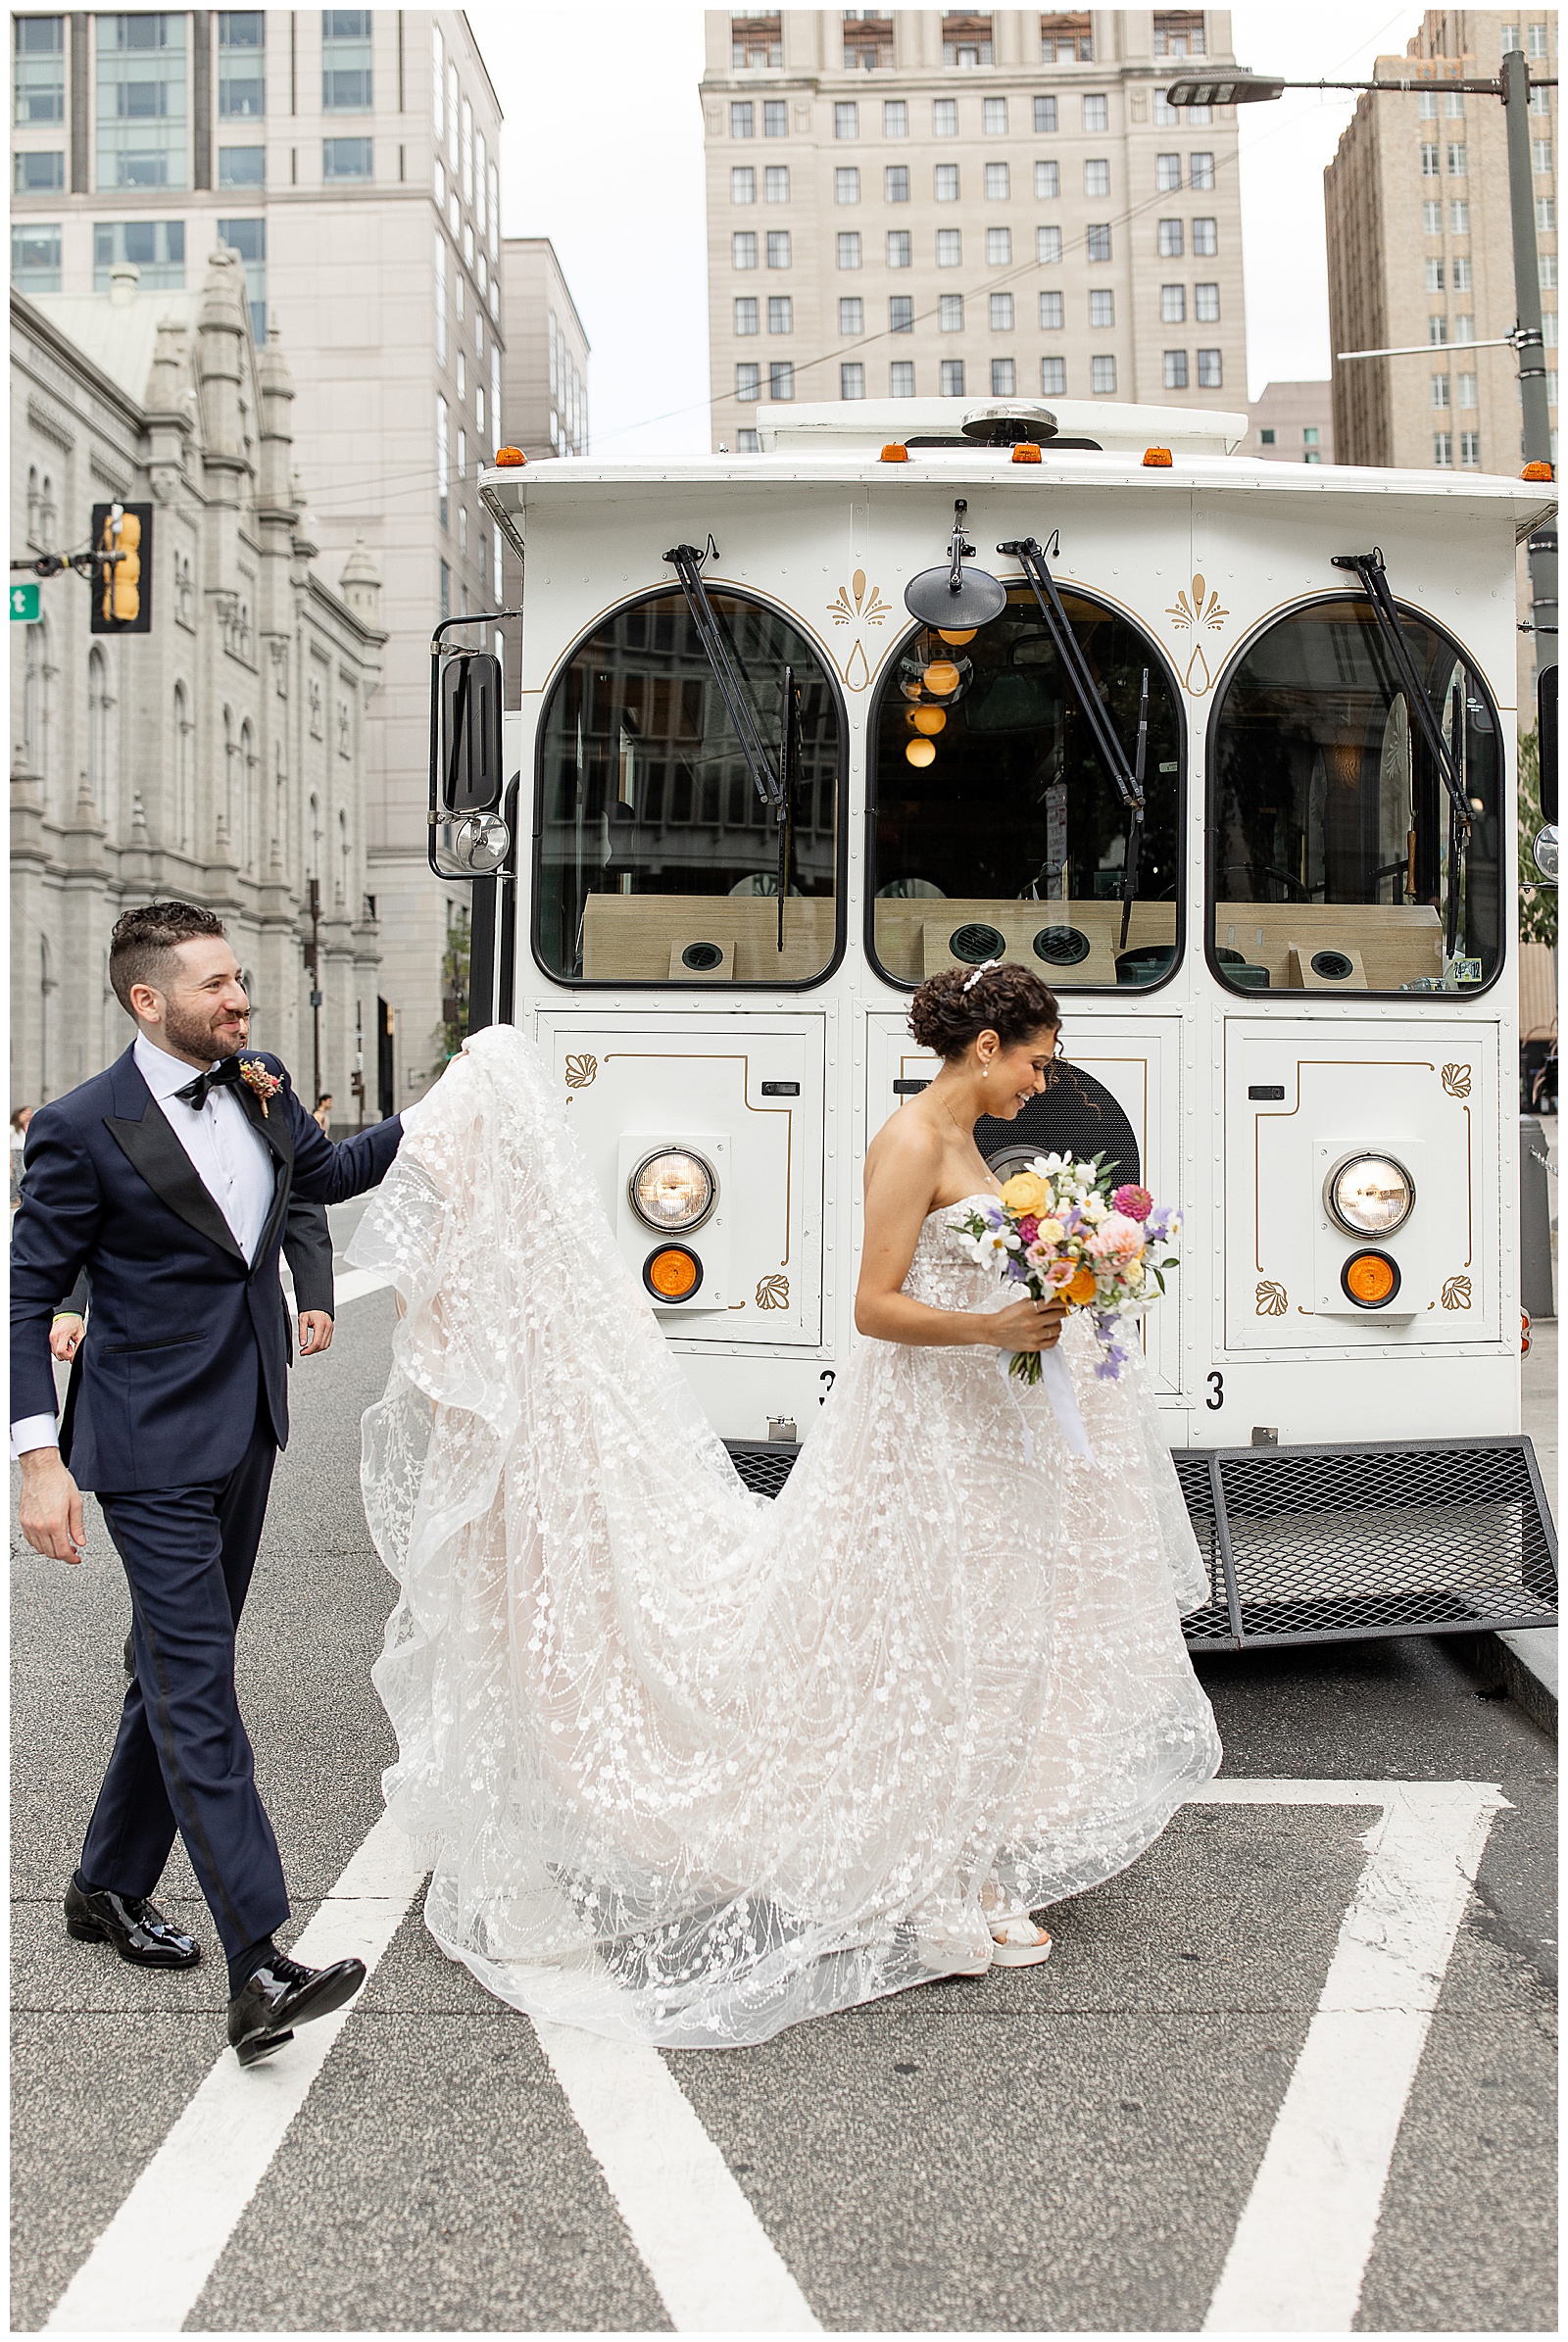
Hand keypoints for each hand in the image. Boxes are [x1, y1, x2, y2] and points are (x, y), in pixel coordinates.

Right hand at [18, 1448, 85, 1562]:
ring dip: (51, 1550)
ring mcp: (29, 1524)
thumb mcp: (76, 1503)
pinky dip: (40, 1543)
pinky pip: (30, 1540)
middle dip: (63, 1555)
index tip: (76, 1559)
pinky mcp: (23, 1520)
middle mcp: (40, 1526)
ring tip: (62, 1543)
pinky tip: (49, 1538)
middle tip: (72, 1551)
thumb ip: (78, 1526)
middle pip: (51, 1553)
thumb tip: (80, 1541)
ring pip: (39, 1548)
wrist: (41, 1470)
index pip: (62, 1551)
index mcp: (55, 1522)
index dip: (71, 1559)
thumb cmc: (59, 1481)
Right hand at [49, 1313, 84, 1362]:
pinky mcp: (50, 1338)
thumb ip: (79, 1346)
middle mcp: (54, 1336)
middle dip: (66, 1355)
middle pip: (57, 1355)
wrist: (67, 1313)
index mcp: (62, 1334)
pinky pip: (53, 1349)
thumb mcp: (80, 1334)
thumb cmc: (74, 1321)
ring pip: (55, 1353)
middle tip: (72, 1347)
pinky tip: (65, 1344)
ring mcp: (51, 1337)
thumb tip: (74, 1358)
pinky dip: (60, 1349)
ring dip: (63, 1352)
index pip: (61, 1351)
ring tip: (69, 1344)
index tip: (73, 1352)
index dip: (68, 1355)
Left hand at [298, 1309, 333, 1356]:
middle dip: (312, 1351)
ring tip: (308, 1349)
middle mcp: (328, 1327)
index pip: (317, 1342)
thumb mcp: (302, 1320)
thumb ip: (302, 1332)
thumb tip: (302, 1344)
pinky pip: (327, 1342)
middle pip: (321, 1346)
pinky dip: (321, 1346)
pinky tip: (314, 1345)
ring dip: (316, 1350)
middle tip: (303, 1352)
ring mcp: (331, 1329)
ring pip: (325, 1346)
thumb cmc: (310, 1311)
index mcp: (321, 1324)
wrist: (317, 1305)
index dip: (309, 1350)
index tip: (302, 1352)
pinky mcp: (331, 1331)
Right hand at [983, 1293, 1066, 1352]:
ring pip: (1057, 1329)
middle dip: (1064, 1311)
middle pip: (1058, 1316)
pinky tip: (1052, 1333)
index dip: (1063, 1301)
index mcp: (1029, 1309)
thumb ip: (1035, 1301)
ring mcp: (1034, 1336)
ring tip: (1055, 1322)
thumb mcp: (1020, 1304)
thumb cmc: (1005, 1316)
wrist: (993, 1330)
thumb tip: (1051, 1298)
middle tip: (1065, 1310)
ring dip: (1058, 1325)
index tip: (1068, 1300)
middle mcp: (1033, 1323)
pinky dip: (1054, 1337)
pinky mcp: (1033, 1346)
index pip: (1052, 1303)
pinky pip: (1052, 1342)